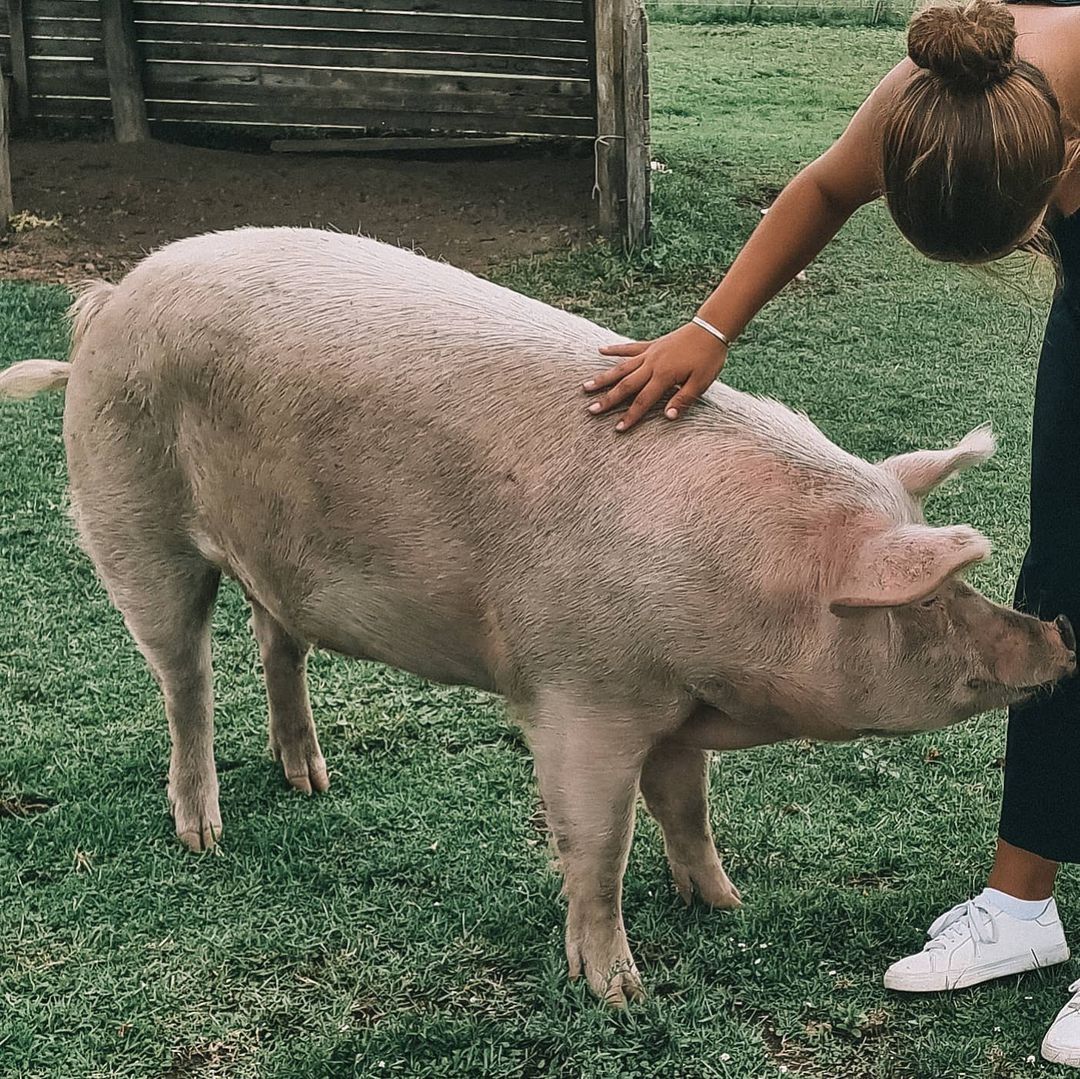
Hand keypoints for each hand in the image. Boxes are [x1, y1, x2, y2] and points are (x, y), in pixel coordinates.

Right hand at [583, 322, 728, 430]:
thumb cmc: (708, 358)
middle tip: (591, 410)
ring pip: (621, 367)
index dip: (631, 415)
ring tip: (586, 386)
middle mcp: (652, 364)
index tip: (618, 428)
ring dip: (604, 377)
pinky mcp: (651, 345)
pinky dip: (614, 349)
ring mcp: (649, 353)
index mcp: (664, 376)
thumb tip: (668, 417)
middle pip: (625, 385)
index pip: (644, 400)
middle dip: (608, 399)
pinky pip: (629, 348)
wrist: (711, 329)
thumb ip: (683, 399)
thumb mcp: (701, 383)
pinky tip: (601, 350)